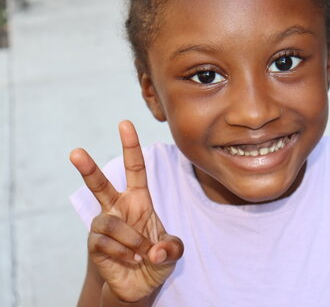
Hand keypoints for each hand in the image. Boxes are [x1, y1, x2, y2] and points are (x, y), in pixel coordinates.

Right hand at [70, 121, 183, 301]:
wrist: (141, 285)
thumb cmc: (157, 259)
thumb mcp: (174, 251)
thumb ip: (172, 248)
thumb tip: (155, 252)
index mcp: (139, 200)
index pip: (135, 169)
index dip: (131, 147)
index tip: (125, 124)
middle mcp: (119, 208)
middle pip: (100, 185)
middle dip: (88, 169)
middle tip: (75, 152)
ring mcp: (105, 225)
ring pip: (109, 223)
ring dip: (130, 240)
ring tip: (141, 254)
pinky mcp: (95, 244)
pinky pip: (104, 243)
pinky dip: (123, 253)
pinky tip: (131, 260)